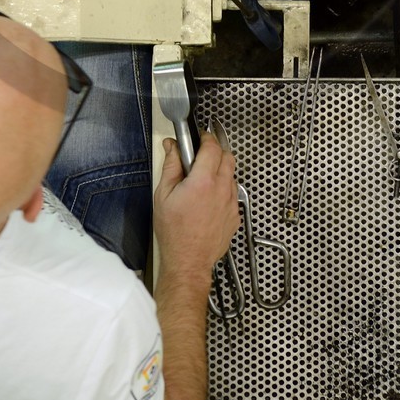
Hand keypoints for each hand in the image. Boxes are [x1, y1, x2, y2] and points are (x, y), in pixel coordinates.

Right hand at [153, 134, 239, 279]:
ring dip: (220, 172)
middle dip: (216, 151)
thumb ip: (170, 166)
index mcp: (203, 181)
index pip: (212, 147)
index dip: (206, 138)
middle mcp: (222, 189)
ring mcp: (231, 203)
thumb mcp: (163, 195)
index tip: (200, 138)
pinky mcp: (235, 216)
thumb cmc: (174, 231)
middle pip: (228, 156)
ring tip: (203, 183)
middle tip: (201, 157)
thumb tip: (172, 147)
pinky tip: (209, 201)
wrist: (188, 260)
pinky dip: (224, 191)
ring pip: (232, 175)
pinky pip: (233, 194)